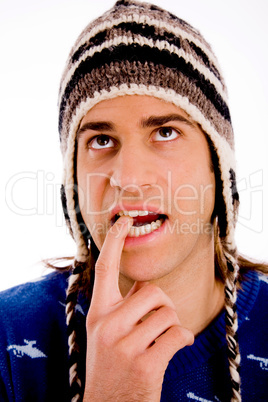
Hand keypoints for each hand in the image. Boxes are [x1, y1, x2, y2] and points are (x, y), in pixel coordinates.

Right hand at [83, 216, 193, 400]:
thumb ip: (123, 308)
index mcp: (97, 313)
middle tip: (159, 321)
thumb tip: (149, 289)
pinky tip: (174, 349)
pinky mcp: (145, 365)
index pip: (104, 269)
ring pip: (168, 313)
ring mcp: (125, 346)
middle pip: (152, 291)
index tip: (123, 219)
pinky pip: (178, 335)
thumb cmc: (112, 365)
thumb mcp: (107, 333)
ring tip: (161, 340)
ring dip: (173, 325)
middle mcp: (107, 325)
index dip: (114, 241)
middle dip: (163, 304)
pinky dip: (184, 340)